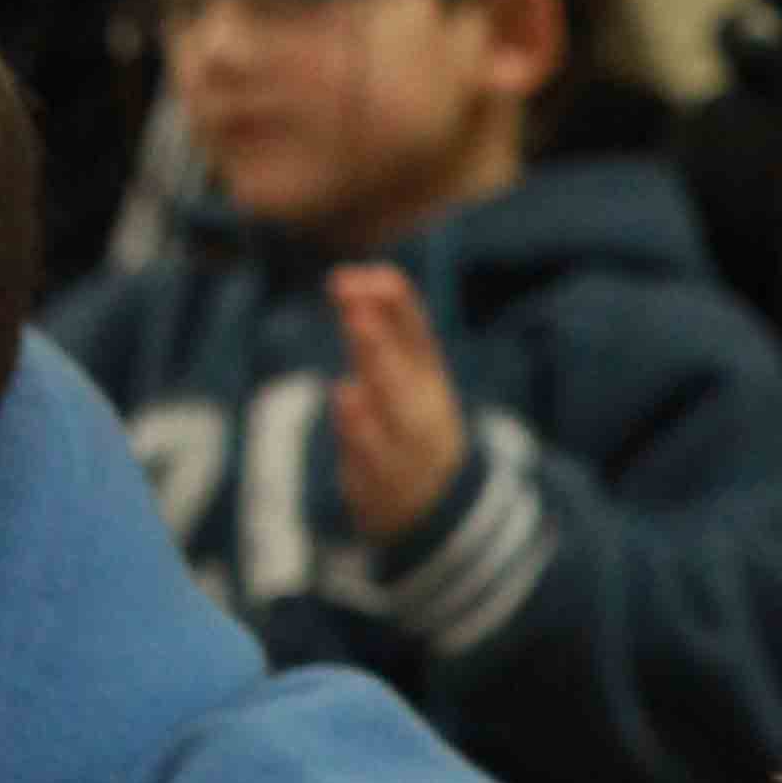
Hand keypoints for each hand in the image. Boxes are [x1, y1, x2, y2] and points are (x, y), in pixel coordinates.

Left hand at [322, 268, 471, 545]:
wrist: (434, 504)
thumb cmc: (409, 422)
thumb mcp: (404, 374)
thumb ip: (380, 329)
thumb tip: (350, 278)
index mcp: (428, 377)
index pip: (416, 334)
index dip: (394, 306)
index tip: (365, 279)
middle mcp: (420, 410)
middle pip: (400, 375)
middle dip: (378, 345)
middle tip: (356, 313)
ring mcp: (404, 449)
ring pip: (390, 419)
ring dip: (372, 391)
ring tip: (353, 364)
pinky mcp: (382, 481)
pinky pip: (370, 459)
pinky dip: (360, 434)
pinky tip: (348, 402)